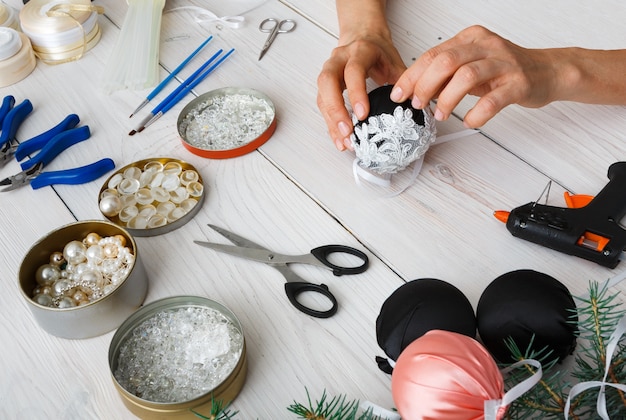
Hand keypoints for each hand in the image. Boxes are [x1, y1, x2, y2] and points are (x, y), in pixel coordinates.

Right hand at [317, 35, 405, 150]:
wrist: (363, 38)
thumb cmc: (379, 53)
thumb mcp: (395, 62)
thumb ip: (404, 82)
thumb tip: (416, 106)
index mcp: (359, 52)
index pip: (353, 71)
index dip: (356, 93)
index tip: (362, 114)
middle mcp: (339, 60)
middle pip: (327, 82)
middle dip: (336, 109)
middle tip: (348, 131)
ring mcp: (328, 72)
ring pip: (322, 96)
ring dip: (331, 121)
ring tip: (345, 141)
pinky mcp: (325, 86)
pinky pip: (323, 106)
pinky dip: (331, 125)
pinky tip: (340, 139)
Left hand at [390, 25, 558, 127]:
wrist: (547, 71)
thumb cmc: (505, 70)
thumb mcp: (471, 66)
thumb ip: (445, 76)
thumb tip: (416, 91)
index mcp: (470, 38)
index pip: (433, 54)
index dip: (412, 76)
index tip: (399, 93)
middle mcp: (486, 46)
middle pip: (446, 62)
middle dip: (425, 86)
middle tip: (418, 105)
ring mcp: (504, 64)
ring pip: (467, 77)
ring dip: (448, 99)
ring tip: (441, 115)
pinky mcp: (518, 83)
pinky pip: (493, 100)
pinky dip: (477, 114)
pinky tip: (469, 121)